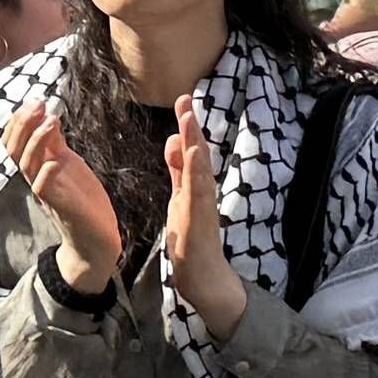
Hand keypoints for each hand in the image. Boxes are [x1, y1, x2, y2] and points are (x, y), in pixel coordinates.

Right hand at [6, 102, 120, 290]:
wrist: (96, 236)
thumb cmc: (82, 199)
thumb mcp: (69, 164)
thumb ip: (56, 144)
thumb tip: (49, 116)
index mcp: (37, 167)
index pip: (14, 142)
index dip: (18, 121)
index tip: (32, 100)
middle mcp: (36, 178)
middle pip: (14, 150)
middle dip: (23, 125)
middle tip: (37, 104)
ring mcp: (47, 192)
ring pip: (27, 165)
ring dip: (36, 141)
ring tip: (51, 120)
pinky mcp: (60, 205)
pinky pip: (43, 189)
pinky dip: (47, 173)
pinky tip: (56, 159)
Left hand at [161, 121, 245, 338]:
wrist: (203, 277)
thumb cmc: (193, 238)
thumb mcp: (181, 197)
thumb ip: (178, 171)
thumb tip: (173, 140)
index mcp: (194, 185)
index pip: (191, 151)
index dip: (187, 126)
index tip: (182, 101)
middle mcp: (201, 192)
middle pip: (197, 155)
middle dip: (191, 128)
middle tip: (185, 100)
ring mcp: (202, 207)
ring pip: (199, 172)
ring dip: (194, 145)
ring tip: (188, 121)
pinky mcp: (200, 223)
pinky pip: (198, 196)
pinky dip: (196, 176)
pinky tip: (192, 158)